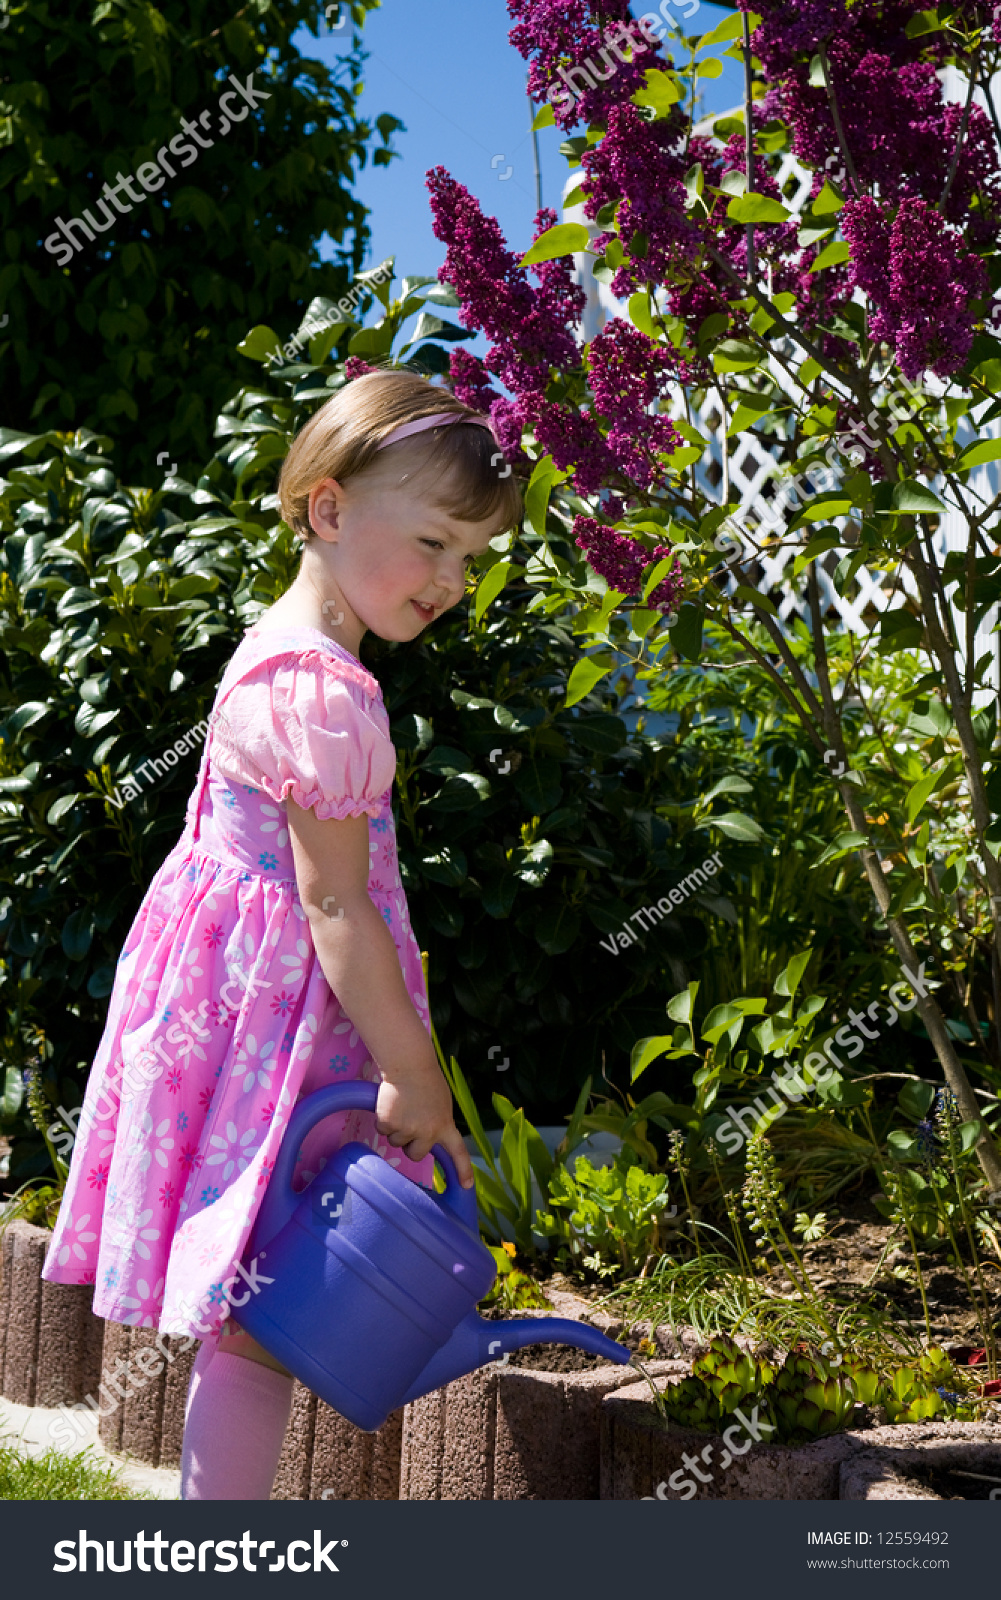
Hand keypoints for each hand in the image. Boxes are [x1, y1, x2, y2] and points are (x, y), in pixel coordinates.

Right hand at [375, 1071, 474, 1188]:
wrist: (409, 1065)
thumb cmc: (426, 1080)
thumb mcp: (442, 1104)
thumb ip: (439, 1122)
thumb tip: (430, 1136)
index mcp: (445, 1125)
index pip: (458, 1152)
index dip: (463, 1169)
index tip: (466, 1185)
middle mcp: (428, 1132)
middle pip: (415, 1154)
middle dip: (410, 1143)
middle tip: (410, 1120)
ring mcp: (407, 1130)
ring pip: (396, 1141)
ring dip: (396, 1128)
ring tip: (402, 1106)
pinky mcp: (389, 1124)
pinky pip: (383, 1130)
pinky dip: (383, 1120)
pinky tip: (391, 1104)